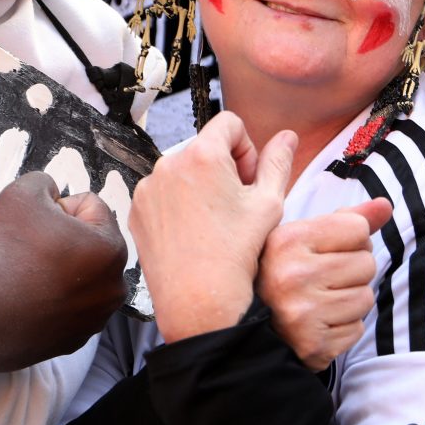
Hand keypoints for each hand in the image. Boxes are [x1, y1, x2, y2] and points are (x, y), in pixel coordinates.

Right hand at [0, 172, 126, 373]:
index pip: (92, 207)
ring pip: (80, 276)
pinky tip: (23, 297)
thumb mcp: (23, 192)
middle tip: (28, 244)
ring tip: (24, 272)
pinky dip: (51, 298)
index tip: (34, 222)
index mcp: (110, 251)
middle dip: (65, 237)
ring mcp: (92, 321)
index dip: (60, 206)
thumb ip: (48, 184)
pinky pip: (67, 306)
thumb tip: (53, 196)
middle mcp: (111, 290)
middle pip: (90, 243)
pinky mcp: (70, 343)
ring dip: (59, 268)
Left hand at [130, 112, 296, 342]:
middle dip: (223, 168)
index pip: (229, 122)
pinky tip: (192, 232)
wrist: (199, 301)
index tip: (248, 178)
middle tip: (235, 206)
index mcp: (203, 155)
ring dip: (200, 185)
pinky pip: (161, 191)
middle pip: (204, 147)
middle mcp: (169, 163)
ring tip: (214, 223)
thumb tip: (286, 136)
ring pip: (183, 170)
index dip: (246, 147)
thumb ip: (277, 162)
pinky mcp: (137, 207)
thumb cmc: (237, 255)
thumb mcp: (269, 204)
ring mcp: (148, 186)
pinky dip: (177, 204)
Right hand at [257, 198, 391, 370]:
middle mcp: (293, 274)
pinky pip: (358, 328)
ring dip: (351, 299)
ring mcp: (303, 311)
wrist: (251, 328)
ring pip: (366, 297)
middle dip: (353, 271)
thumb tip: (385, 205)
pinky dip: (345, 326)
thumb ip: (346, 220)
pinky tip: (321, 322)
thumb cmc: (282, 273)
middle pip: (366, 262)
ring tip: (322, 300)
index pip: (357, 228)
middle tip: (324, 278)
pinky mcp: (314, 344)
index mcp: (287, 240)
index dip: (350, 239)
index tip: (328, 249)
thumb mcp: (303, 237)